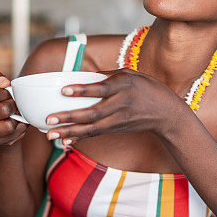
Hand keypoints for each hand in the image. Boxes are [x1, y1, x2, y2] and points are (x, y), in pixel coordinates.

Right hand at [0, 69, 28, 145]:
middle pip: (4, 109)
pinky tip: (15, 123)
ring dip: (16, 117)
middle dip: (13, 105)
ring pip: (9, 124)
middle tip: (13, 105)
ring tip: (14, 114)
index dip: (5, 93)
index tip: (6, 94)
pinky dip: (19, 127)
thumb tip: (3, 82)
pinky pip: (14, 134)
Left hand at [44, 68, 180, 144]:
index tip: (64, 90)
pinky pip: (95, 134)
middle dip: (69, 117)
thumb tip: (86, 75)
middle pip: (92, 113)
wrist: (168, 114)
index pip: (100, 89)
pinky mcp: (117, 129)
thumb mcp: (132, 74)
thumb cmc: (148, 89)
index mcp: (123, 86)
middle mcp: (120, 104)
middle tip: (49, 119)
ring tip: (50, 135)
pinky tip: (64, 142)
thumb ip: (109, 75)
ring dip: (69, 132)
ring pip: (91, 128)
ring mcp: (118, 119)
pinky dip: (79, 138)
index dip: (82, 90)